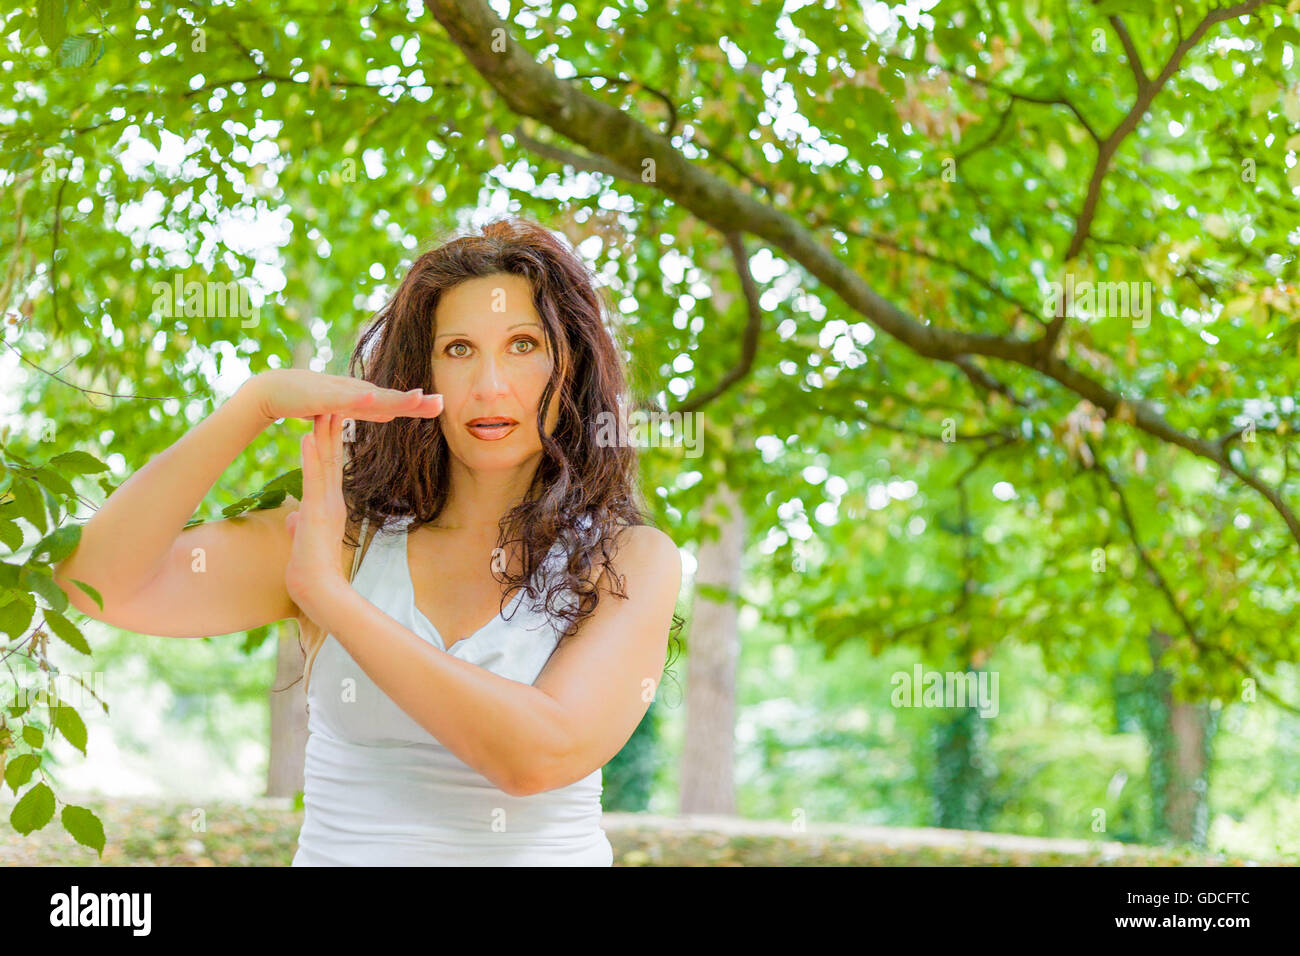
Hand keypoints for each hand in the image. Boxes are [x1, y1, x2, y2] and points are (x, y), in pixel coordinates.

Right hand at [244, 368, 442, 424]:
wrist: (276, 391)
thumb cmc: (310, 399)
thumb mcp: (344, 409)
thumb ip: (366, 411)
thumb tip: (390, 415)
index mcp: (363, 398)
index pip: (396, 403)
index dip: (417, 405)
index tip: (442, 405)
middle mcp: (356, 392)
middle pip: (390, 398)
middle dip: (415, 401)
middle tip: (441, 402)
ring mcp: (340, 392)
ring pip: (372, 397)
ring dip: (394, 397)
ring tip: (417, 397)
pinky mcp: (322, 396)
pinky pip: (343, 399)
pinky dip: (358, 399)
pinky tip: (373, 399)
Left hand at [284, 414, 350, 616]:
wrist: (319, 590)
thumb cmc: (310, 572)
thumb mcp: (302, 542)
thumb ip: (298, 526)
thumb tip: (290, 519)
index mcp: (329, 507)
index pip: (330, 468)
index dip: (331, 443)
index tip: (330, 419)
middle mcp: (332, 501)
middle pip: (332, 458)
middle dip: (332, 429)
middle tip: (334, 401)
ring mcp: (326, 505)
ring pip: (325, 463)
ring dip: (324, 434)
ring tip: (324, 407)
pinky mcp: (317, 512)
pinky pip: (314, 479)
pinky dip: (311, 456)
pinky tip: (307, 436)